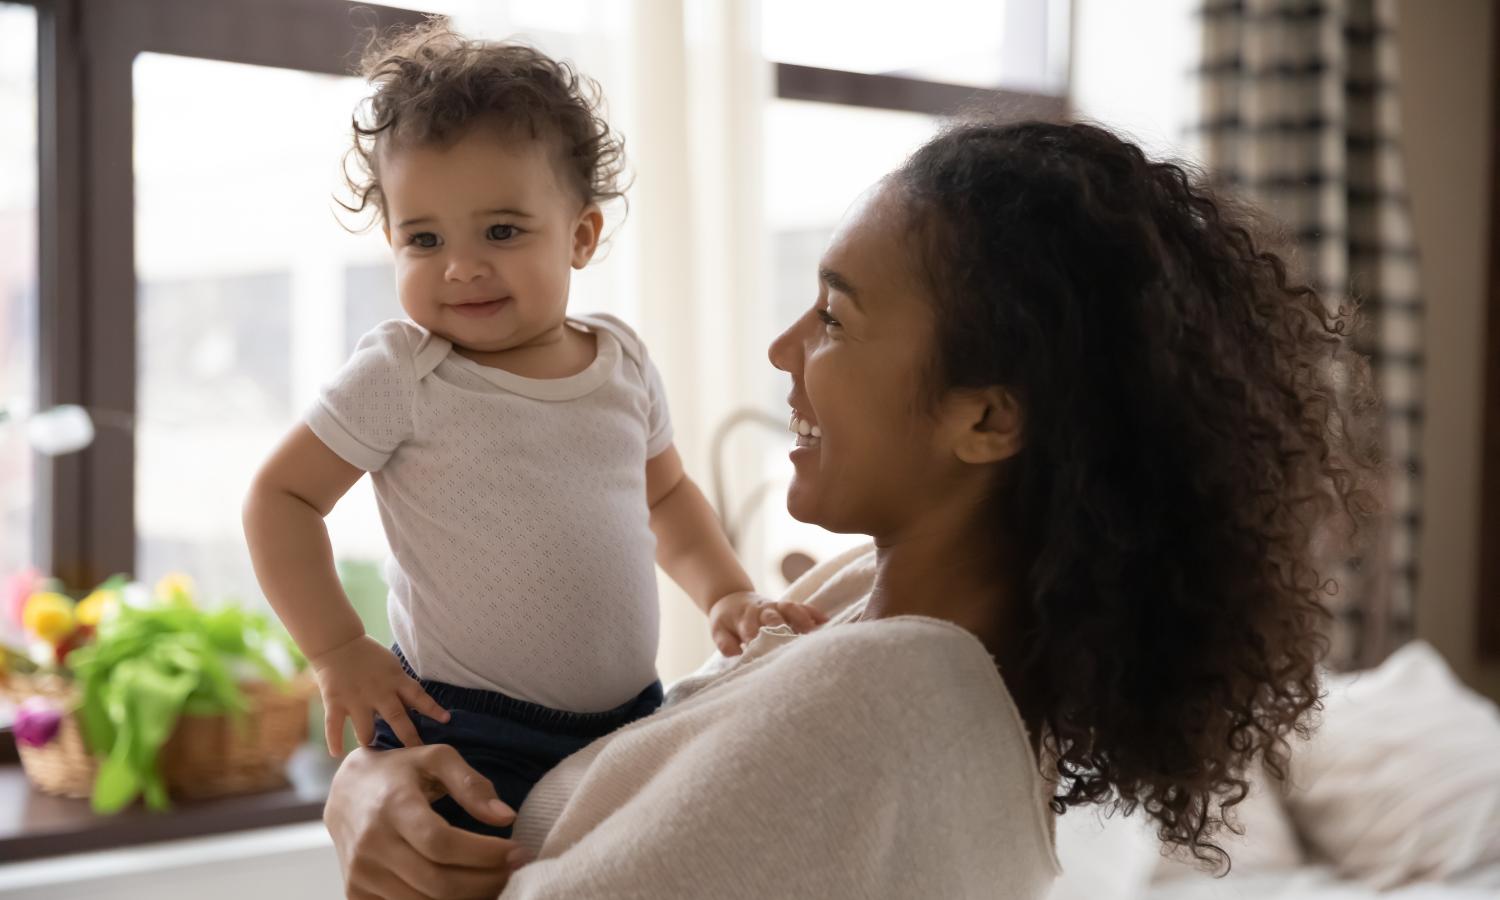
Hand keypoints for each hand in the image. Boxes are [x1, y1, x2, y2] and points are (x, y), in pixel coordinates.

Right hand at [311, 634, 448, 753]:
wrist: (338, 643)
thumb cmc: (370, 657)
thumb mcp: (392, 668)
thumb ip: (402, 690)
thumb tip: (417, 712)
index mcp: (395, 681)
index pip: (419, 696)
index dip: (433, 708)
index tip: (446, 720)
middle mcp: (378, 692)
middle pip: (397, 718)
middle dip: (408, 738)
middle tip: (416, 754)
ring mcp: (356, 699)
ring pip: (366, 729)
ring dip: (370, 741)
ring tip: (374, 754)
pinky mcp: (335, 702)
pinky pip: (334, 725)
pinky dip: (334, 740)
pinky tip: (337, 754)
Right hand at [326, 744, 526, 899]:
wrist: (345, 791)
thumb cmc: (400, 772)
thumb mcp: (437, 760)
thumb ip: (472, 784)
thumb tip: (505, 817)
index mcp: (393, 806)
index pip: (442, 843)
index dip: (484, 853)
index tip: (516, 852)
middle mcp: (371, 843)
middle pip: (437, 881)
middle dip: (485, 881)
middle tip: (514, 871)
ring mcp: (360, 873)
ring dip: (468, 897)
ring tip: (495, 880)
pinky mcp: (356, 893)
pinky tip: (465, 891)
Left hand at [707, 591, 828, 656]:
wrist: (731, 598)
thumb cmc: (727, 620)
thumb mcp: (718, 630)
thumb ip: (725, 643)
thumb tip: (736, 654)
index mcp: (744, 618)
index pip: (751, 630)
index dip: (757, 641)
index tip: (764, 653)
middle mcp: (761, 610)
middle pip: (772, 619)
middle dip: (781, 630)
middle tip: (789, 644)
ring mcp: (775, 606)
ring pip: (789, 609)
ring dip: (800, 618)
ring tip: (811, 630)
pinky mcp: (785, 606)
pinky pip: (800, 606)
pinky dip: (812, 612)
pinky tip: (824, 621)